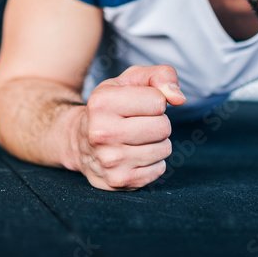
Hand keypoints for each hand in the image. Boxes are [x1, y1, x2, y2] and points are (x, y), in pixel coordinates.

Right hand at [76, 65, 184, 190]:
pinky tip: (134, 155)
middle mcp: (101, 133)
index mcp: (102, 102)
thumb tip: (179, 99)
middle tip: (138, 123)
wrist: (78, 141)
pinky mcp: (119, 181)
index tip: (138, 105)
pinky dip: (153, 162)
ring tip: (135, 139)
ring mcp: (109, 160)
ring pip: (164, 149)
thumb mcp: (130, 80)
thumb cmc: (111, 106)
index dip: (155, 101)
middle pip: (163, 127)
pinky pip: (159, 169)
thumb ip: (161, 75)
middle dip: (158, 122)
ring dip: (157, 143)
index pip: (158, 101)